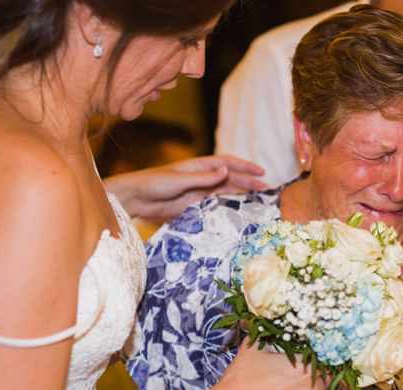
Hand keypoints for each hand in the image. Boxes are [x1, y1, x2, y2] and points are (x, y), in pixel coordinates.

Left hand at [102, 155, 267, 218]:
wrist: (135, 199)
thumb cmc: (153, 183)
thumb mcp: (179, 179)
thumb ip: (203, 177)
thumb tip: (226, 171)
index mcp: (199, 166)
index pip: (228, 163)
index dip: (246, 167)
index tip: (262, 173)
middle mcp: (201, 178)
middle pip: (231, 179)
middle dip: (249, 184)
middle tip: (267, 192)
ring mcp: (198, 192)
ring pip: (226, 193)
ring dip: (241, 196)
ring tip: (258, 203)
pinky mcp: (193, 206)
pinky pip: (215, 205)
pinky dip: (228, 208)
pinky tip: (238, 214)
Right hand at [215, 340, 325, 389]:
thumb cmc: (242, 378)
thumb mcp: (252, 347)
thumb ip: (267, 335)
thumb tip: (270, 328)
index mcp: (305, 368)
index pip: (323, 359)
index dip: (316, 356)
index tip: (305, 355)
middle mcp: (312, 389)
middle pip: (322, 377)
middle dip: (312, 373)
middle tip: (294, 371)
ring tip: (284, 388)